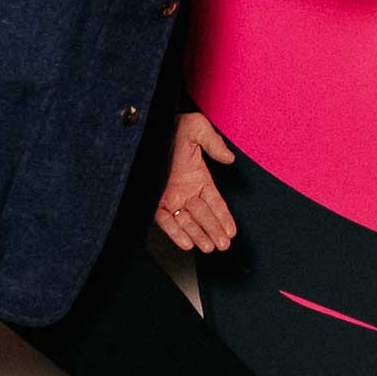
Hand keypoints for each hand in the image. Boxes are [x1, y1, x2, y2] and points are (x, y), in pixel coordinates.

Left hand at [155, 111, 237, 252]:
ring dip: (199, 235)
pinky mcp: (153, 202)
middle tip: (223, 245)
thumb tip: (230, 159)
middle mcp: (186, 191)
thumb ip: (214, 143)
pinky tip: (187, 244)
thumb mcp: (197, 128)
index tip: (232, 232)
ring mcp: (170, 198)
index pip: (215, 203)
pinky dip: (176, 233)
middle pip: (204, 216)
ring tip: (209, 248)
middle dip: (215, 231)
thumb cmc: (171, 127)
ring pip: (187, 222)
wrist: (144, 130)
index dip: (224, 218)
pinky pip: (166, 221)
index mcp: (199, 177)